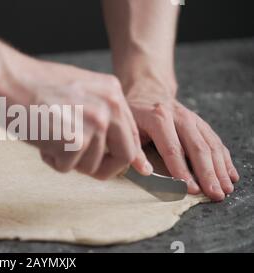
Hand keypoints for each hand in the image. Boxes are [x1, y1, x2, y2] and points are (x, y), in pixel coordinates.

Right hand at [0, 56, 152, 178]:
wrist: (5, 81)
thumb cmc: (31, 86)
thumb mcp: (77, 92)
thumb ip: (98, 115)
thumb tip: (109, 146)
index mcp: (112, 91)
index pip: (131, 134)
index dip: (122, 155)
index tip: (120, 167)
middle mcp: (110, 106)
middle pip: (125, 155)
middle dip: (103, 167)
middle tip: (79, 162)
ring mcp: (95, 123)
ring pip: (92, 166)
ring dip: (68, 160)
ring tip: (48, 136)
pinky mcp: (76, 141)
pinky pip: (68, 168)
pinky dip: (52, 160)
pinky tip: (40, 139)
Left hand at [125, 80, 238, 200]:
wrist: (148, 91)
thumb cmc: (134, 115)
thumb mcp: (128, 128)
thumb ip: (134, 150)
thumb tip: (145, 172)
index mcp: (158, 118)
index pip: (173, 149)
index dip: (182, 171)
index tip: (191, 189)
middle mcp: (180, 116)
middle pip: (197, 147)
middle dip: (208, 174)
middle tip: (215, 194)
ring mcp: (193, 119)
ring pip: (211, 144)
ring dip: (220, 169)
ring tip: (226, 189)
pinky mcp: (201, 123)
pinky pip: (216, 141)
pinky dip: (225, 159)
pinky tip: (231, 175)